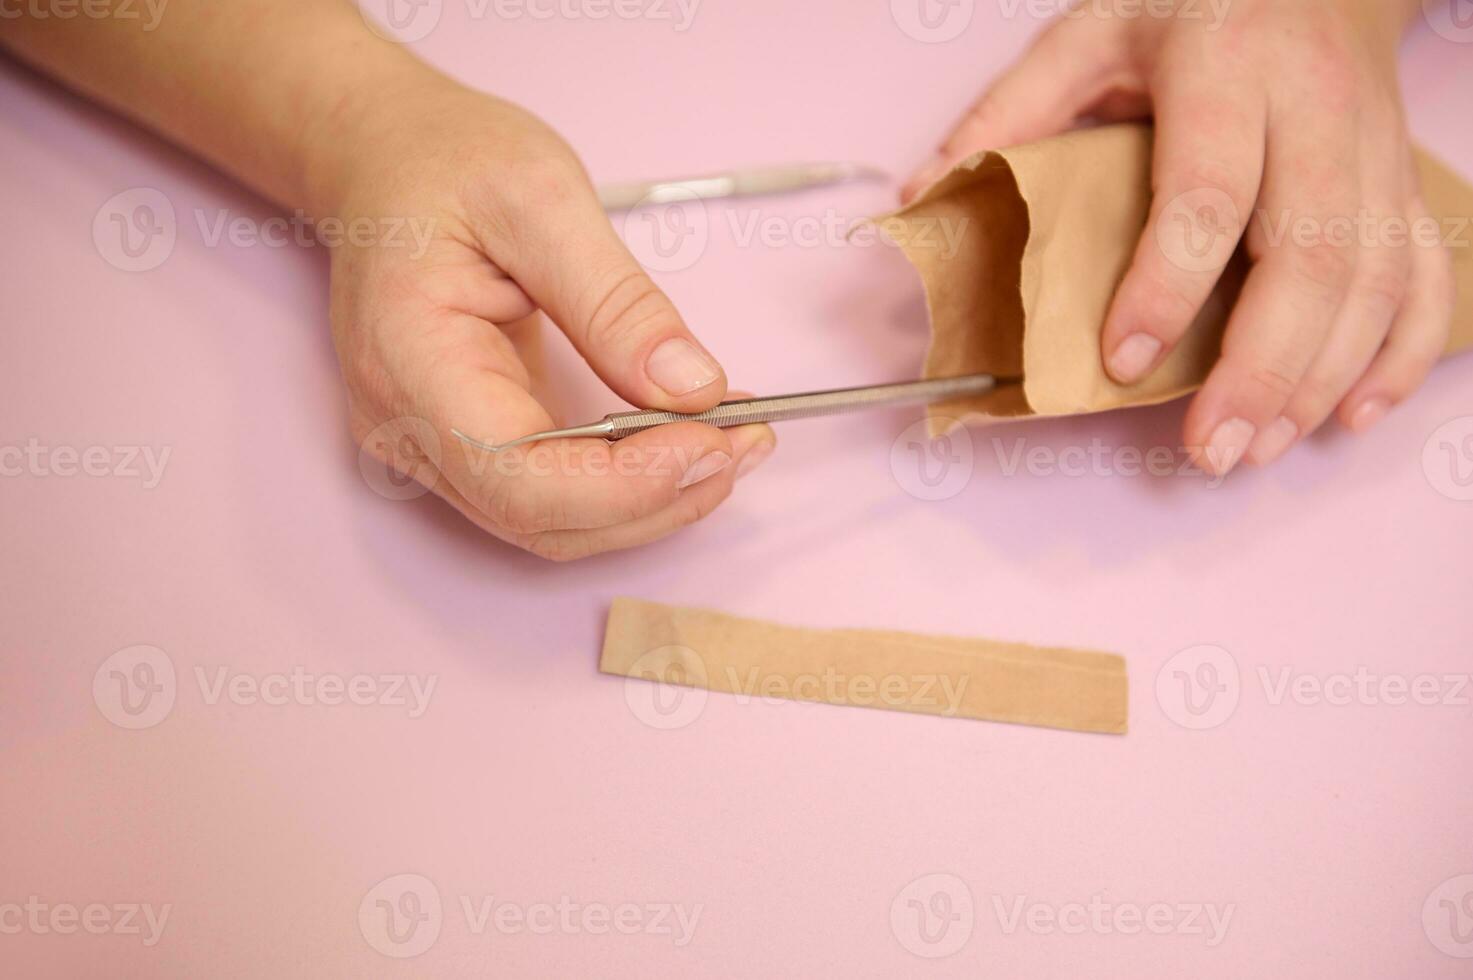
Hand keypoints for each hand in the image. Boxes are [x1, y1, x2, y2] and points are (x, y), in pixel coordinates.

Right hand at [329, 82, 773, 558]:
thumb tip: (692, 389)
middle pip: (543, 519)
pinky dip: (630, 478)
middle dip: (658, 496)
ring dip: (654, 498)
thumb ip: (617, 302)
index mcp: (408, 361)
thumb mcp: (542, 200)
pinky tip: (689, 438)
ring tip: (736, 439)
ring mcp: (431, 444)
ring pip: (554, 522)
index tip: (716, 440)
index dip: (627, 484)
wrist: (385, 157)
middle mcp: (407, 425)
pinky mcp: (467, 443)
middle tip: (750, 440)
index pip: (520, 478)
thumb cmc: (443, 161)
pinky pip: (554, 491)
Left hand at [903, 0, 1452, 474]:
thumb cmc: (1192, 4)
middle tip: (1210, 448)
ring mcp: (1377, 146)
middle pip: (1310, 254)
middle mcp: (1317, 108)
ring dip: (1321, 377)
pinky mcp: (1405, 180)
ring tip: (1255, 446)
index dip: (1165, 285)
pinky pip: (1425, 274)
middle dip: (1261, 366)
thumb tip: (922, 197)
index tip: (1122, 359)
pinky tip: (1351, 411)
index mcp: (1227, 67)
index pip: (1207, 192)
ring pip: (1374, 277)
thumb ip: (1012, 110)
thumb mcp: (1089, 32)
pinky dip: (1400, 352)